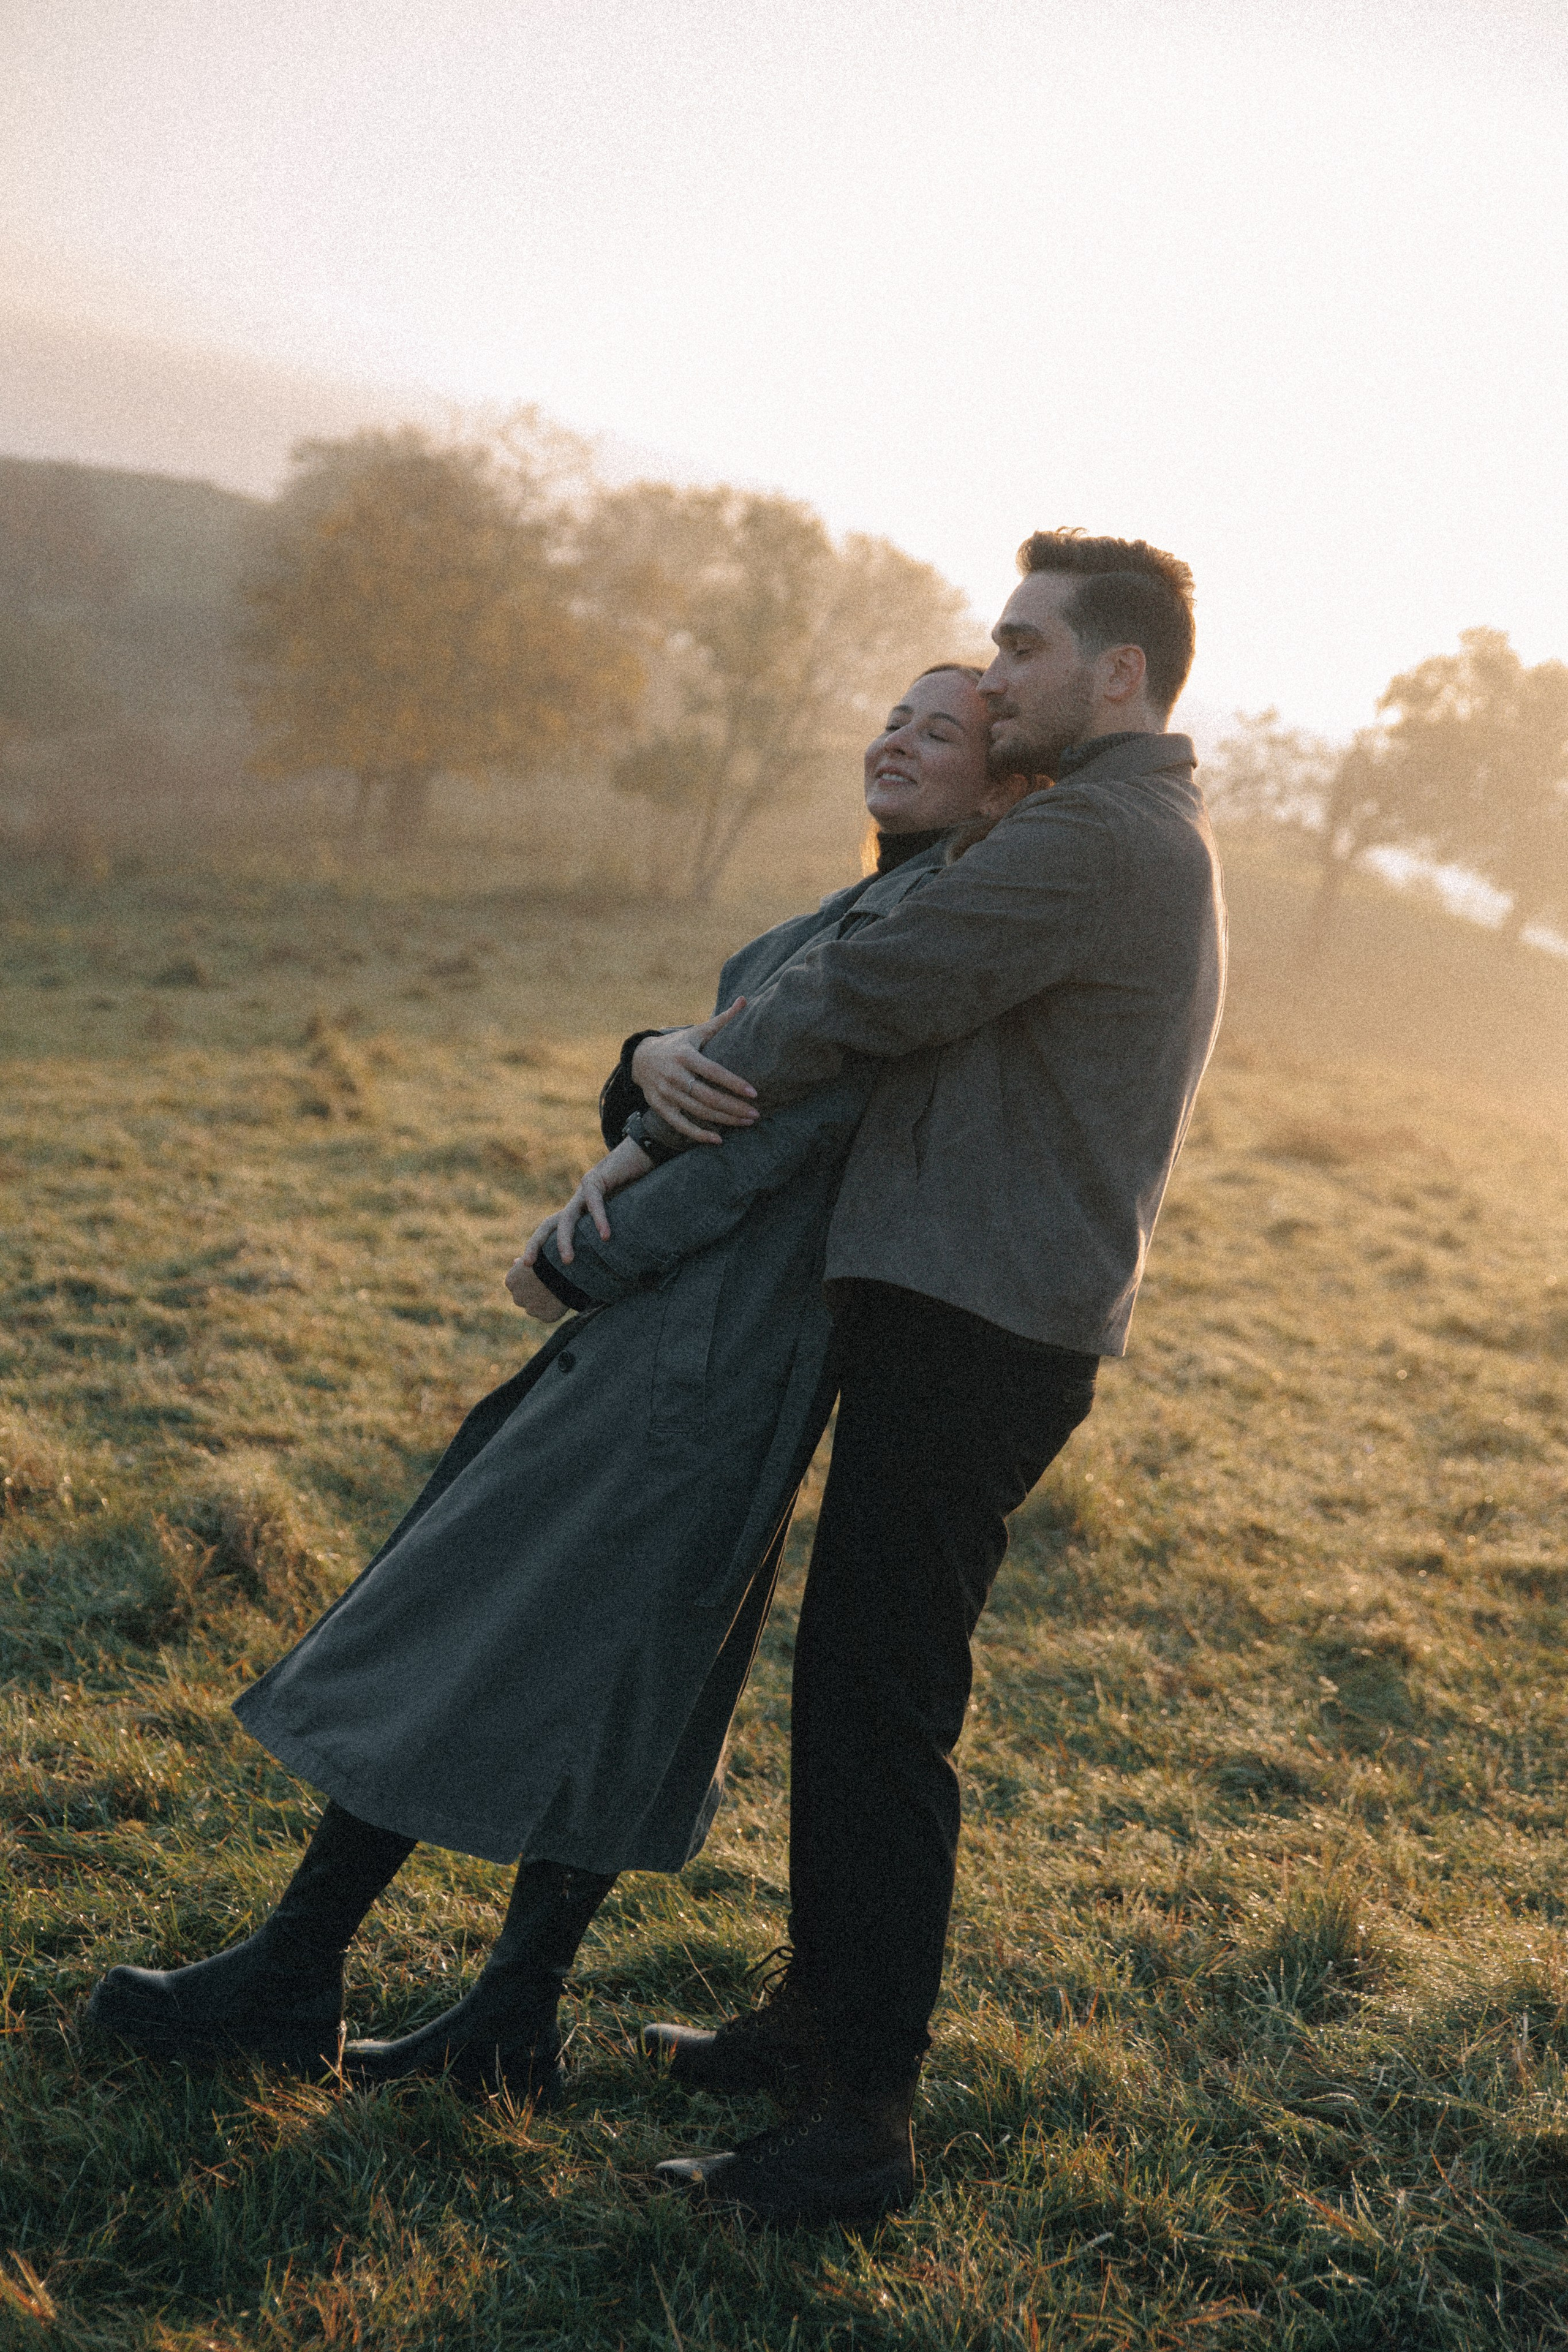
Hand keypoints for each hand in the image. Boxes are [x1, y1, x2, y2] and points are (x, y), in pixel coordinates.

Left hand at [505, 1258, 568, 1319]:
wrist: (565, 1270)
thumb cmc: (549, 1259)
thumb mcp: (532, 1254)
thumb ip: (522, 1261)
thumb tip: (515, 1262)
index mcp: (510, 1282)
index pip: (516, 1286)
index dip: (529, 1282)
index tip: (539, 1277)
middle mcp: (517, 1297)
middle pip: (523, 1298)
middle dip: (533, 1295)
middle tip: (548, 1285)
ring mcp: (531, 1309)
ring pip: (535, 1308)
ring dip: (542, 1303)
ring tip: (555, 1292)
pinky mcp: (545, 1317)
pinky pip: (548, 1315)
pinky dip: (553, 1310)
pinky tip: (560, 1300)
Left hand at [521, 1136, 653, 1268]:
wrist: (643, 1152)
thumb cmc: (636, 1186)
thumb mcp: (622, 1216)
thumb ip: (614, 1234)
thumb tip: (618, 1258)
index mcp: (580, 1210)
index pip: (553, 1231)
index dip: (539, 1246)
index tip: (522, 1264)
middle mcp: (577, 1201)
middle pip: (548, 1224)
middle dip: (535, 1243)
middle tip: (526, 1264)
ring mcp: (584, 1190)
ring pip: (567, 1218)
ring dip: (564, 1240)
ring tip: (568, 1261)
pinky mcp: (598, 1179)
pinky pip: (594, 1202)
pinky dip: (599, 1219)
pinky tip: (605, 1236)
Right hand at [631, 1000, 758, 1142]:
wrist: (641, 1058)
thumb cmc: (679, 1044)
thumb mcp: (697, 1031)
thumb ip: (722, 1020)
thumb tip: (745, 999)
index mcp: (685, 1055)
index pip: (713, 1071)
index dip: (733, 1083)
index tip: (754, 1093)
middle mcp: (674, 1075)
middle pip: (707, 1096)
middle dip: (733, 1107)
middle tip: (755, 1115)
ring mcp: (666, 1093)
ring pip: (697, 1111)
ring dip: (724, 1120)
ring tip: (746, 1123)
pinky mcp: (660, 1107)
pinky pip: (681, 1125)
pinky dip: (699, 1134)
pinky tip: (719, 1139)